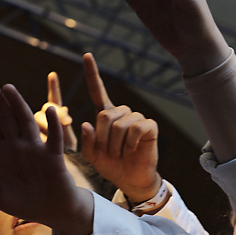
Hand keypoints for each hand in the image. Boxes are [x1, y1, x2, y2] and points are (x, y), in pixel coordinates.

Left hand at [0, 77, 90, 234]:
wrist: (53, 212)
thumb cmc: (26, 204)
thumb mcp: (0, 199)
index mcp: (1, 155)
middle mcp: (17, 147)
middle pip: (5, 119)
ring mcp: (35, 150)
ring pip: (25, 122)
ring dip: (17, 105)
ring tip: (8, 88)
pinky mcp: (53, 157)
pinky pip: (53, 139)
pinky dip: (52, 125)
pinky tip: (49, 110)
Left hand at [78, 53, 161, 202]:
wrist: (131, 179)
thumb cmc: (111, 166)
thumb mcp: (92, 156)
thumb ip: (87, 141)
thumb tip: (87, 123)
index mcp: (105, 116)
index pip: (97, 91)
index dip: (92, 74)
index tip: (86, 55)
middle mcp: (121, 113)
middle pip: (105, 115)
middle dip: (103, 138)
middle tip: (108, 153)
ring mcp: (136, 118)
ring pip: (119, 124)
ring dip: (115, 144)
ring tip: (120, 153)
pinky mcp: (149, 125)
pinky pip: (135, 128)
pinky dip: (130, 142)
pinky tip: (132, 149)